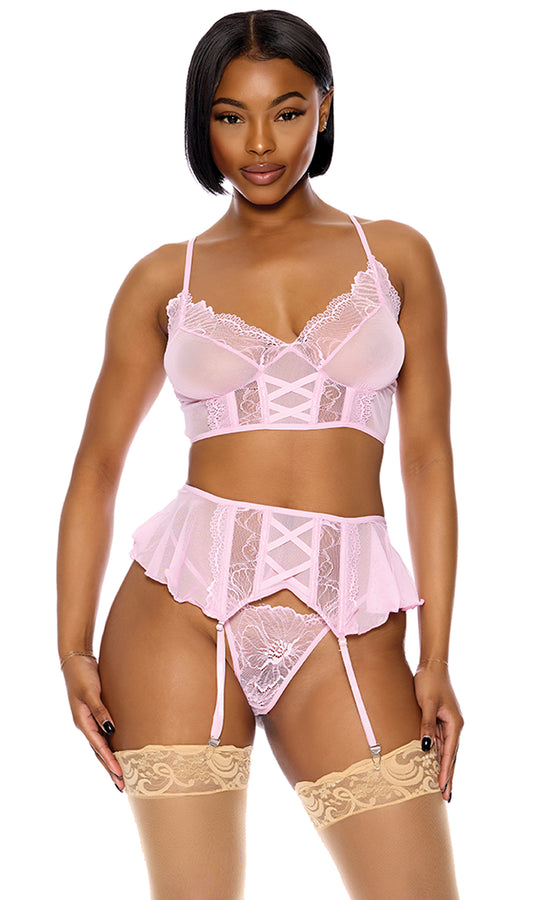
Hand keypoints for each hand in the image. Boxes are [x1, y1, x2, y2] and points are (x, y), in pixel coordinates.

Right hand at [62, 655, 123, 790]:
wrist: (76, 661)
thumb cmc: (83, 675)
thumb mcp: (91, 692)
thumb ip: (100, 711)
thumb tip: (111, 731)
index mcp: (82, 722)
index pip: (99, 747)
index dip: (110, 762)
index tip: (121, 775)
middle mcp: (85, 725)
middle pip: (98, 753)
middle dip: (110, 770)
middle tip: (122, 787)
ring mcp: (89, 721)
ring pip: (100, 746)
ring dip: (110, 762)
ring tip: (120, 777)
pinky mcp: (95, 714)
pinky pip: (103, 735)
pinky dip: (109, 747)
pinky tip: (117, 752)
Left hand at [413, 662, 463, 801]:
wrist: (431, 666)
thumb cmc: (429, 683)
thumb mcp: (427, 704)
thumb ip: (427, 725)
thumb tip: (426, 747)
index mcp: (455, 724)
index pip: (450, 753)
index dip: (446, 771)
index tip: (443, 788)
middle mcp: (454, 726)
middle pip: (451, 756)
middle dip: (448, 776)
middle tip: (446, 797)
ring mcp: (448, 724)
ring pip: (446, 751)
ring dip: (443, 768)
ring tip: (441, 787)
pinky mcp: (440, 720)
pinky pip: (440, 742)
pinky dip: (438, 755)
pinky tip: (434, 765)